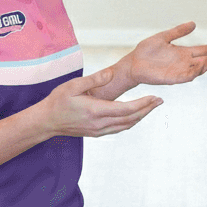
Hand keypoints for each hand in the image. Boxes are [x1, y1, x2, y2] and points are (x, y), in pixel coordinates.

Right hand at [37, 69, 161, 137]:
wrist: (47, 122)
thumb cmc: (58, 101)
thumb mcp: (73, 85)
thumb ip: (94, 79)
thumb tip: (111, 73)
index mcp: (96, 110)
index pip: (126, 109)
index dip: (143, 104)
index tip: (155, 97)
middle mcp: (100, 123)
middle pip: (130, 119)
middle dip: (147, 109)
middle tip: (160, 101)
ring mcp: (99, 131)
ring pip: (126, 126)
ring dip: (141, 117)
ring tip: (151, 107)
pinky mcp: (97, 133)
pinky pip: (119, 129)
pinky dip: (130, 122)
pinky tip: (135, 115)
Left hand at [126, 22, 206, 85]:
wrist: (133, 63)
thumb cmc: (146, 51)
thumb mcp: (164, 37)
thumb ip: (178, 31)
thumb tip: (194, 23)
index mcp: (184, 53)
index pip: (204, 50)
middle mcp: (185, 63)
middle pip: (206, 60)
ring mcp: (179, 71)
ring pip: (199, 69)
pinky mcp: (172, 78)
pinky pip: (187, 76)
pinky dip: (195, 72)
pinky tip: (201, 65)